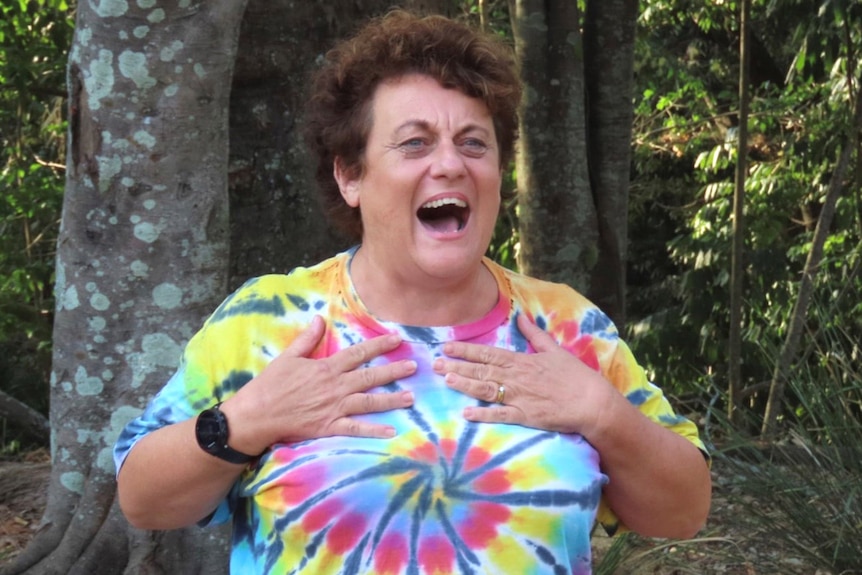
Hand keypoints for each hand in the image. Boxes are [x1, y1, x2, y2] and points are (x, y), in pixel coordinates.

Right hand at [222, 315, 416, 452]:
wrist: (257, 414)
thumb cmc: (270, 385)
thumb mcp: (288, 356)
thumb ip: (307, 338)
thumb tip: (320, 318)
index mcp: (326, 367)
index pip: (359, 353)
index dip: (380, 345)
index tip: (397, 339)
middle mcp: (335, 386)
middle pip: (370, 376)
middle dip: (394, 370)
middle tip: (414, 367)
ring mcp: (334, 408)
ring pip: (369, 402)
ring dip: (391, 399)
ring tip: (411, 397)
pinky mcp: (329, 427)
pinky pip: (356, 429)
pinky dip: (374, 430)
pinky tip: (391, 431)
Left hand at [433, 314, 615, 435]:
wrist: (592, 401)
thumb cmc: (575, 376)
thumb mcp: (555, 350)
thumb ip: (535, 335)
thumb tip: (521, 317)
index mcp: (522, 361)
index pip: (488, 353)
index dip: (466, 350)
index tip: (447, 346)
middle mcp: (517, 377)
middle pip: (482, 370)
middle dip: (458, 366)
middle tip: (435, 364)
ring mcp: (520, 397)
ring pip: (487, 389)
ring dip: (465, 385)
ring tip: (446, 380)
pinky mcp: (526, 416)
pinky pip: (501, 415)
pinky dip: (484, 414)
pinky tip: (467, 413)